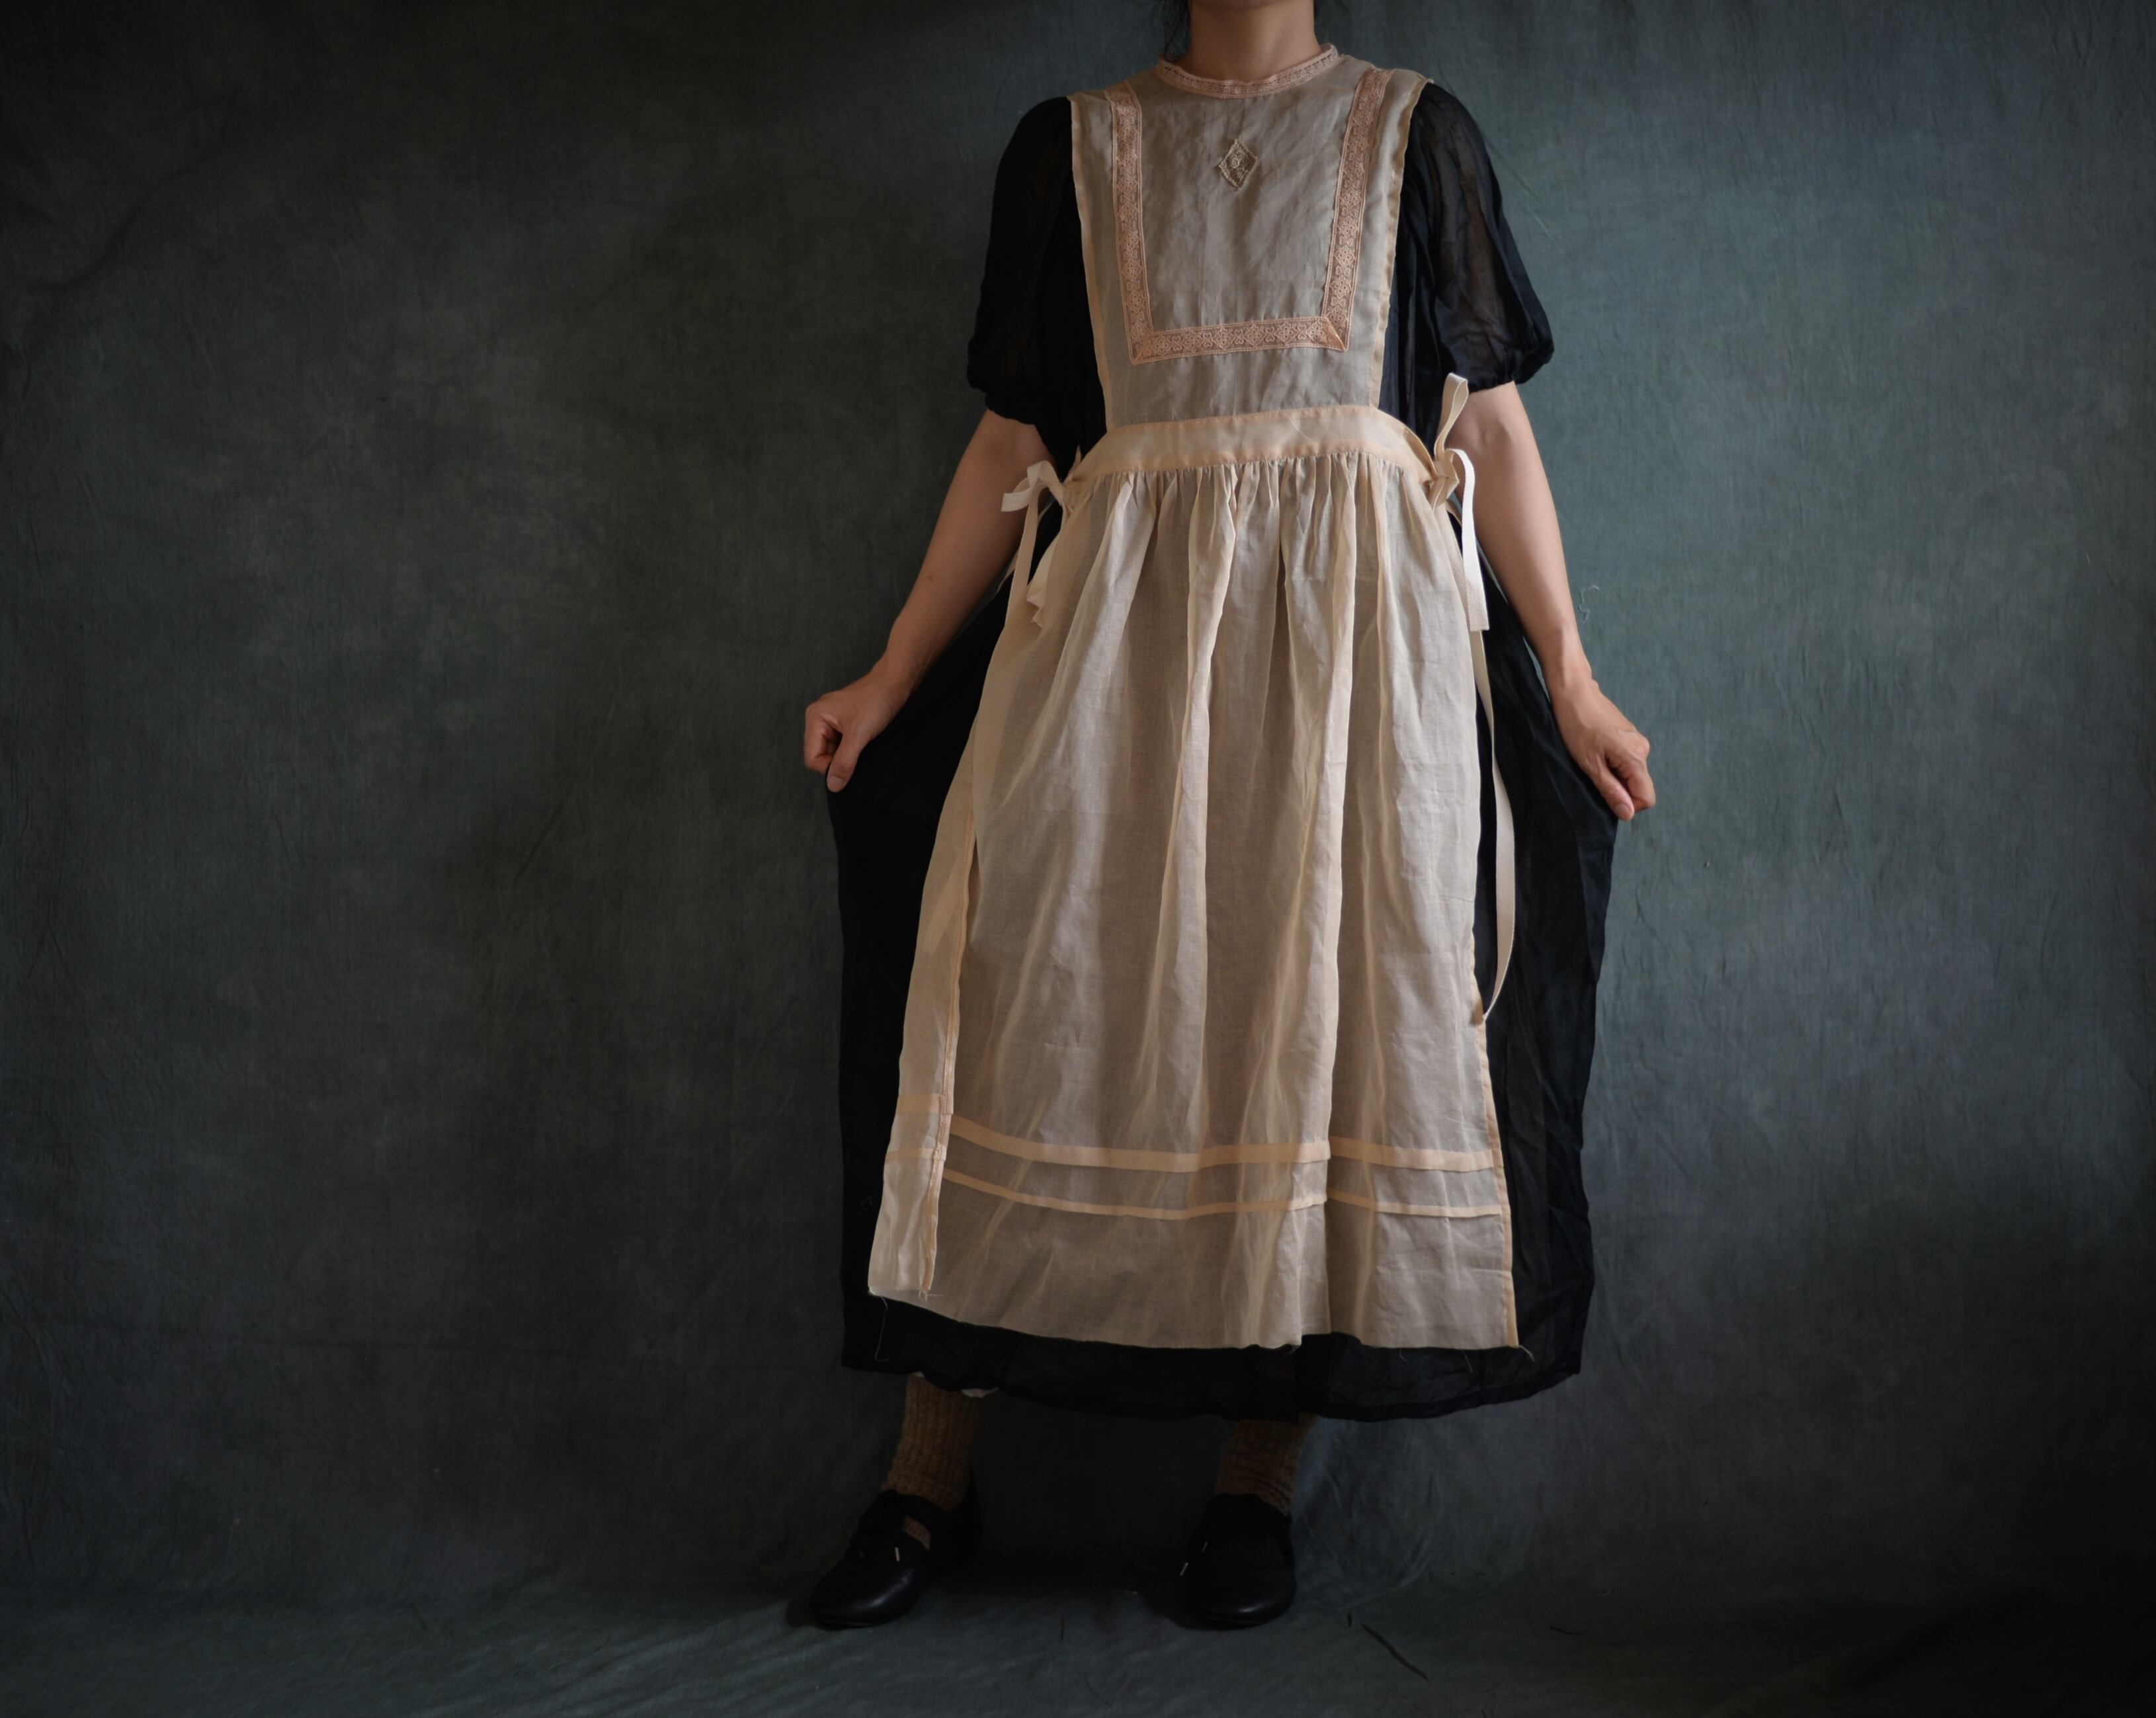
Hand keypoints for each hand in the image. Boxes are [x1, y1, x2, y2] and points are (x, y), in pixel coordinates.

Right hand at [804, 666, 909, 791]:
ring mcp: (832, 722)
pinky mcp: (844, 724)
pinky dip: (853, 750)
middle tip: (859, 754)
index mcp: (815, 718)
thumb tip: (833, 785)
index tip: (850, 767)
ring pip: (833, 753)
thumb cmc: (876, 700)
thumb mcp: (859, 734)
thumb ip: (844, 761)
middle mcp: (819, 719)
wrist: (896, 683)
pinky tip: (865, 744)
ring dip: (848, 756)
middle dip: (839, 761)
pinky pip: (842, 746)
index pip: (812, 758)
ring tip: (864, 746)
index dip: (829, 768)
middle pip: (821, 756)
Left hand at [1548, 669, 1655, 820]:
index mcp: (1636, 757)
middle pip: (1639, 786)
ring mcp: (1637, 741)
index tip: (1605, 793)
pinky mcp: (1628, 737)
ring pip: (1631, 774)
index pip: (1647, 798)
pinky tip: (1595, 751)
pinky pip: (1626, 761)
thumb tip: (1628, 814)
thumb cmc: (1577, 726)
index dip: (1627, 804)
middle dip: (1618, 789)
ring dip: (1613, 775)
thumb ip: (1611, 790)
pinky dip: (1612, 764)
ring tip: (1592, 759)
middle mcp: (1643, 749)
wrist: (1574, 692)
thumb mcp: (1590, 764)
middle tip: (1593, 773)